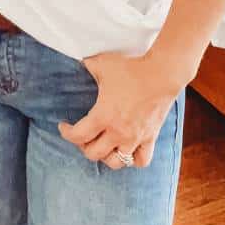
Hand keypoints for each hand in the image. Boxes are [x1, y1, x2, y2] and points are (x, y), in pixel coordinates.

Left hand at [58, 50, 183, 168]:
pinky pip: (141, 160)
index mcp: (103, 116)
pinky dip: (133, 159)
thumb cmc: (131, 68)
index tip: (63, 126)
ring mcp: (135, 138)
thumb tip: (80, 61)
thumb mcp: (103, 64)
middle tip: (82, 134)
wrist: (161, 73)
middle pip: (93, 153)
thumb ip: (88, 65)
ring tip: (103, 145)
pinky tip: (127, 150)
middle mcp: (118, 132)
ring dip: (106, 156)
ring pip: (116, 162)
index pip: (78, 135)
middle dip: (83, 146)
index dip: (66, 133)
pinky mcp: (150, 138)